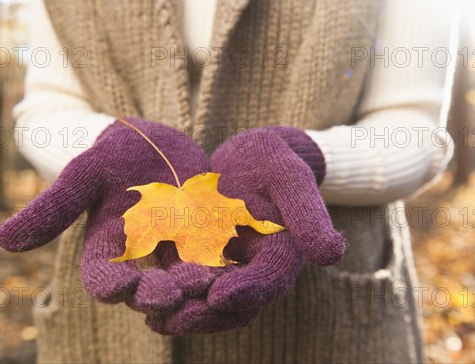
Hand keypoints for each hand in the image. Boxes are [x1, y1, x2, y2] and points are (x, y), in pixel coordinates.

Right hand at [0, 117, 213, 312]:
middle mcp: (142, 257)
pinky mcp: (206, 238)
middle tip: (171, 294)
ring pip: (184, 280)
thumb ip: (54, 207)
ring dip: (194, 287)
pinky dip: (222, 267)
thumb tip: (3, 241)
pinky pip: (216, 259)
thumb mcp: (84, 174)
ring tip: (204, 282)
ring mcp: (175, 250)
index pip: (103, 277)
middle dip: (157, 294)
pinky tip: (234, 266)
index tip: (119, 287)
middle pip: (147, 288)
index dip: (109, 284)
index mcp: (107, 247)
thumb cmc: (112, 155)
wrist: (155, 142)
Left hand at [145, 126, 343, 333]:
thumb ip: (308, 213)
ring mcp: (227, 266)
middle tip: (174, 319)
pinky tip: (141, 295)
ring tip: (154, 318)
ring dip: (184, 313)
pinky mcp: (201, 258)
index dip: (249, 291)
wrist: (248, 154)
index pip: (270, 279)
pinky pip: (186, 284)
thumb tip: (333, 254)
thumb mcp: (289, 176)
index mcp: (282, 251)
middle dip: (207, 315)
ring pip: (208, 301)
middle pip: (237, 303)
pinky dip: (169, 294)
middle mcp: (254, 267)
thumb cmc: (272, 160)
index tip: (220, 295)